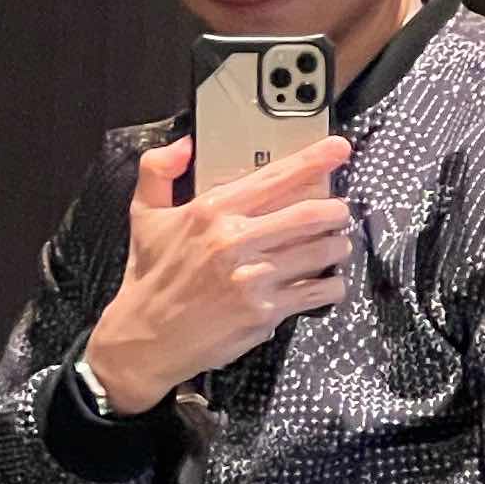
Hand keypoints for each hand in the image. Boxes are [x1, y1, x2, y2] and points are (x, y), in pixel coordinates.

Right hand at [81, 133, 353, 409]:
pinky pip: (317, 292)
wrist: (144, 339)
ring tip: (336, 245)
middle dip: (336, 210)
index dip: (314, 159)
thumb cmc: (149, 277)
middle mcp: (234, 240)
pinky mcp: (264, 312)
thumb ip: (158, 170)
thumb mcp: (144, 216)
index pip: (275, 177)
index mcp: (212, 210)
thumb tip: (184, 144)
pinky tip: (329, 282)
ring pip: (320, 252)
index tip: (339, 149)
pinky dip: (333, 285)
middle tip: (340, 211)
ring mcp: (252, 278)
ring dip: (337, 246)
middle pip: (310, 214)